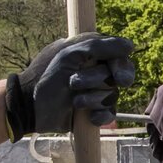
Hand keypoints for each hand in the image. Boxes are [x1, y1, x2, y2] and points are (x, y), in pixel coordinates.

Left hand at [5, 33, 136, 137]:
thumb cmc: (47, 75)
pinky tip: (87, 117)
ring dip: (92, 98)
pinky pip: (110, 114)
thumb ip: (100, 46)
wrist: (31, 106)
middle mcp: (98, 72)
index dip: (122, 66)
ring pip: (112, 96)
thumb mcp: (70, 54)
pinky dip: (100, 116)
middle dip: (97, 81)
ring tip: (73, 100)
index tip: (117, 76)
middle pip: (118, 77)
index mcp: (93, 54)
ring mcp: (96, 93)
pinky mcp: (94, 112)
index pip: (120, 57)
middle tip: (74, 82)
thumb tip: (130, 46)